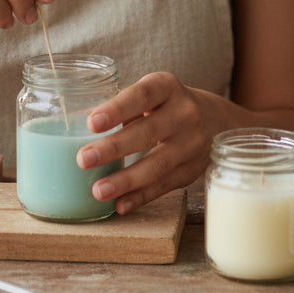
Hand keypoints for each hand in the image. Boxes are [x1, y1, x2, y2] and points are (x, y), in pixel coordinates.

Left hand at [75, 72, 213, 215]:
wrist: (216, 120)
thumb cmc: (168, 104)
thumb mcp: (152, 94)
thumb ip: (122, 107)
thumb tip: (76, 124)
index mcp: (168, 87)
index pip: (142, 95)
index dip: (117, 109)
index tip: (92, 122)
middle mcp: (184, 114)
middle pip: (147, 132)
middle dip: (114, 148)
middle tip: (84, 159)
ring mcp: (191, 145)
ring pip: (157, 165)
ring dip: (125, 180)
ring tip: (97, 190)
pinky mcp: (191, 171)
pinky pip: (164, 186)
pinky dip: (140, 197)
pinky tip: (119, 205)